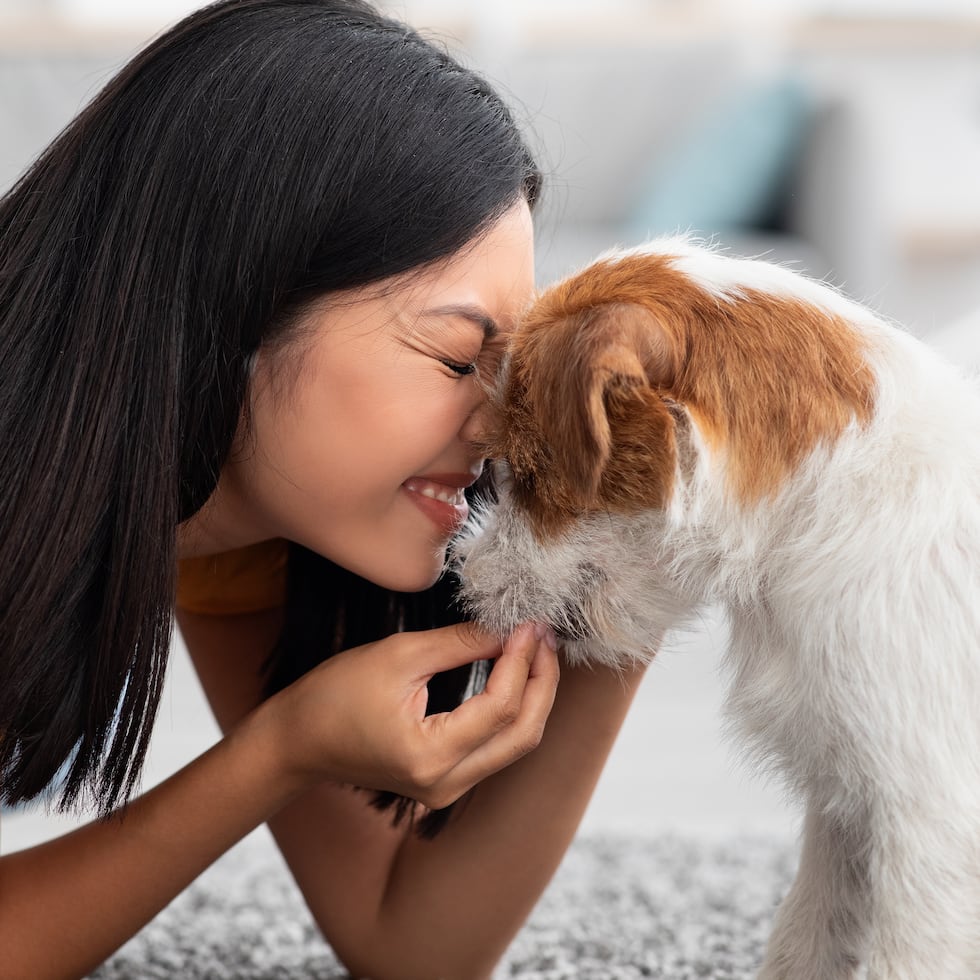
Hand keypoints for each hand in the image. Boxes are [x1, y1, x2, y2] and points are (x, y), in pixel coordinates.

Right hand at [264, 622, 558, 809]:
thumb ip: (459, 643)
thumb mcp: (398, 655)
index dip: (523, 660)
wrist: (297, 741)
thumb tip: (508, 628)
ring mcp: (447, 790)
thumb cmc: (334, 695)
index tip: (529, 623)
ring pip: (515, 745)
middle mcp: (446, 784)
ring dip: (533, 696)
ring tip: (537, 649)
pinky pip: (495, 748)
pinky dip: (512, 711)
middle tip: (545, 636)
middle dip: (542, 681)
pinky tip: (514, 674)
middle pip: (522, 734)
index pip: (501, 706)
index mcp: (431, 756)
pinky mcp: (445, 782)